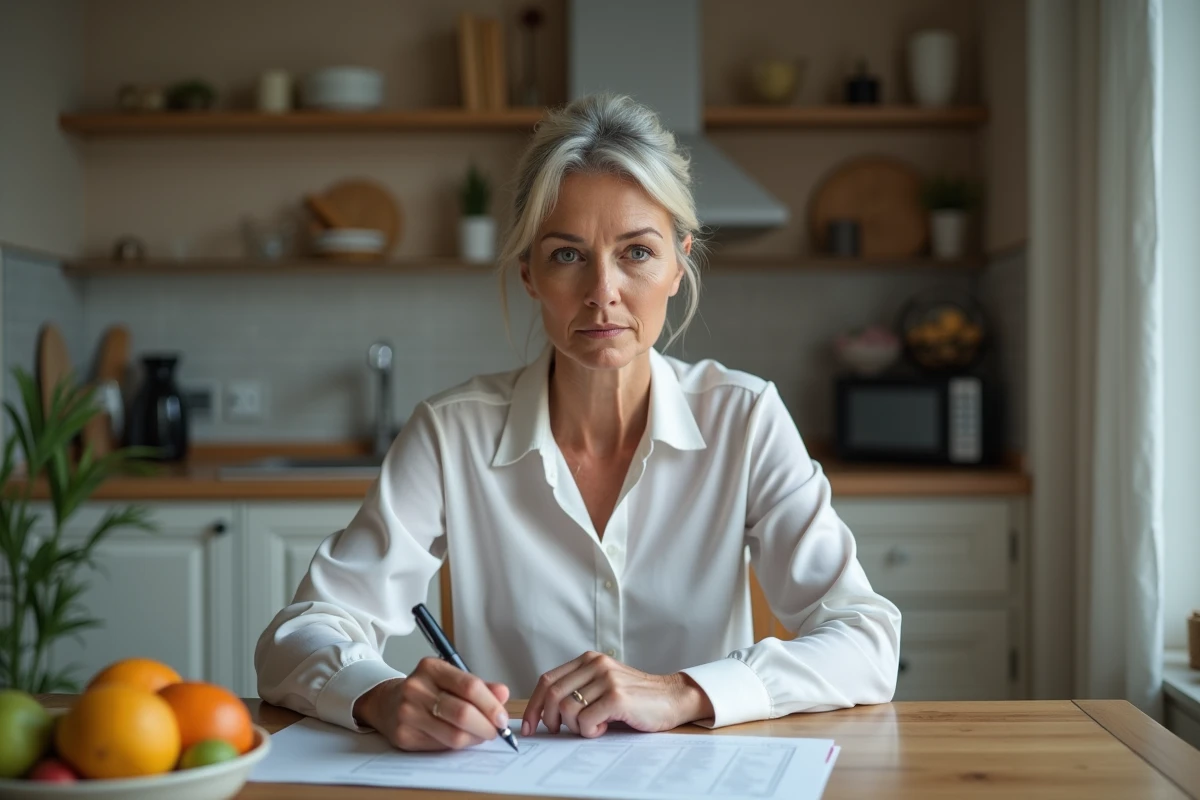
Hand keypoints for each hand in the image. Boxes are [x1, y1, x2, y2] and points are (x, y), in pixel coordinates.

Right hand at [353, 657, 510, 751]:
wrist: (386, 702)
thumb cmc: (426, 690)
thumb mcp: (450, 679)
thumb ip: (479, 686)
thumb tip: (503, 693)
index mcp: (431, 668)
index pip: (469, 686)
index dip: (491, 705)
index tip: (502, 717)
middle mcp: (416, 688)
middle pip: (463, 713)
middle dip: (486, 726)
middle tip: (496, 731)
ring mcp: (407, 713)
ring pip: (453, 734)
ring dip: (475, 739)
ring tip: (481, 735)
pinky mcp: (404, 736)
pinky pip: (441, 746)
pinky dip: (458, 745)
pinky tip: (462, 739)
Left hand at [520, 651, 713, 738]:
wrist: (672, 698)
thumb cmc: (636, 698)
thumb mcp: (603, 685)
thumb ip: (579, 690)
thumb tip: (544, 714)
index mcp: (588, 660)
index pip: (547, 680)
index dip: (533, 705)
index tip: (529, 726)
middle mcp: (596, 665)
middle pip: (552, 695)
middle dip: (549, 720)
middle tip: (559, 732)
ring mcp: (607, 680)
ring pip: (567, 710)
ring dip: (575, 727)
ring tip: (593, 726)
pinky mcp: (617, 697)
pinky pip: (586, 721)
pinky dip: (590, 731)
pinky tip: (604, 728)